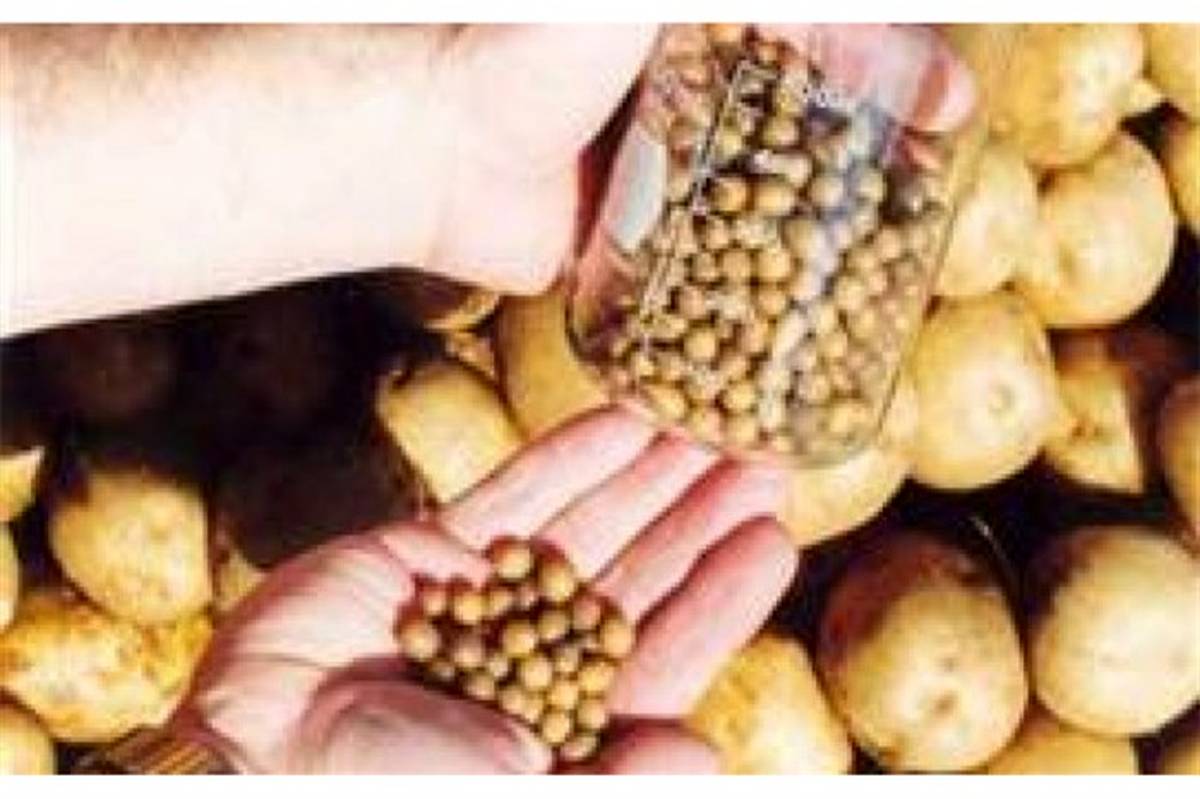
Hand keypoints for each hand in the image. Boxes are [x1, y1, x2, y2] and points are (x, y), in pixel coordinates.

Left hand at [4, 24, 971, 335]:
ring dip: (837, 235)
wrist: (435, 146)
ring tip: (896, 262)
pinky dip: (768, 296)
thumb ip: (755, 0)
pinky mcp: (644, 255)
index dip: (897, 75)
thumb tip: (875, 31)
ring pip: (778, 213)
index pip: (827, 52)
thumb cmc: (531, 46)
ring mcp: (670, 186)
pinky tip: (818, 316)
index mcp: (707, 39)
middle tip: (931, 192)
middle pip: (813, 136)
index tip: (949, 106)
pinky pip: (720, 279)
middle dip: (881, 164)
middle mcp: (696, 110)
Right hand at [173, 409, 794, 773]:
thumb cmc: (368, 788)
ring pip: (588, 525)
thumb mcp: (497, 795)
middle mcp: (538, 655)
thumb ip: (603, 781)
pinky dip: (570, 459)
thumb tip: (698, 759)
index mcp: (568, 722)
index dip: (720, 592)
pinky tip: (621, 421)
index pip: (666, 650)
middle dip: (698, 514)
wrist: (248, 747)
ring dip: (647, 474)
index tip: (773, 534)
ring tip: (700, 421)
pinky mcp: (433, 554)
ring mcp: (488, 598)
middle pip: (640, 573)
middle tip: (758, 454)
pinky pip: (516, 497)